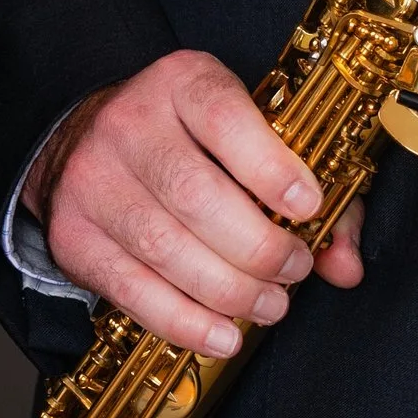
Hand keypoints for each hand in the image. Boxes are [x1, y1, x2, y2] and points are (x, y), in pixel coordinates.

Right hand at [30, 49, 364, 357]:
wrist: (83, 139)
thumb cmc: (186, 140)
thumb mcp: (246, 132)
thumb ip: (308, 190)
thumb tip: (344, 262)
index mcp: (181, 84)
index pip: (223, 116)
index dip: (271, 168)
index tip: (308, 208)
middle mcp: (129, 126)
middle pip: (196, 194)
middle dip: (259, 247)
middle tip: (293, 269)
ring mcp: (94, 182)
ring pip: (165, 248)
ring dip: (230, 291)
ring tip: (269, 304)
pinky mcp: (73, 237)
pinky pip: (131, 290)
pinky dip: (184, 322)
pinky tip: (224, 334)